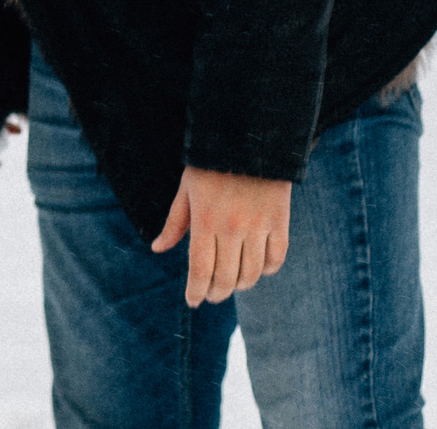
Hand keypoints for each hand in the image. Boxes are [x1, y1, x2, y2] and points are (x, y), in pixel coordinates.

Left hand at [151, 166, 291, 305]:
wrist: (250, 136)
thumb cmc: (211, 163)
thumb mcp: (187, 189)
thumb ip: (174, 222)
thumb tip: (157, 249)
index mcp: (204, 221)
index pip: (200, 270)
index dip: (195, 291)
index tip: (193, 300)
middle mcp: (231, 228)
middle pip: (226, 279)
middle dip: (216, 293)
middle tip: (212, 295)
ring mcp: (258, 226)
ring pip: (252, 274)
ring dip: (241, 285)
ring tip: (233, 282)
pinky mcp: (279, 220)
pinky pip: (276, 258)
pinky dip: (267, 270)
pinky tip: (258, 268)